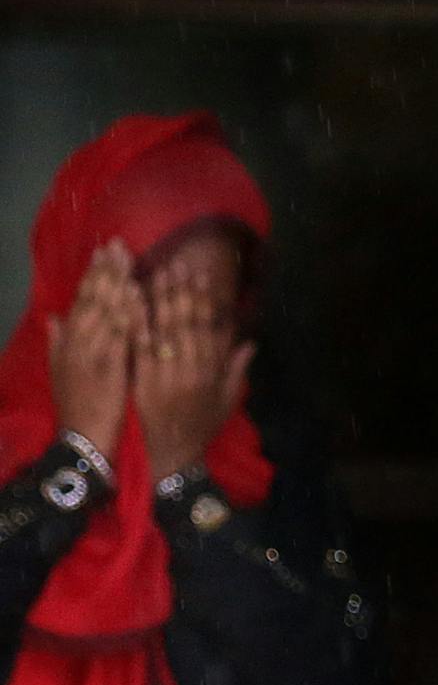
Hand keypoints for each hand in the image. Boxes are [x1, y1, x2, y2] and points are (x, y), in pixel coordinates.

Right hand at [47, 239, 141, 457]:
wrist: (82, 439)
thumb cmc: (78, 407)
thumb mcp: (61, 371)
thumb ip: (57, 342)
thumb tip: (52, 316)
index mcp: (70, 341)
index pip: (83, 300)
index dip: (94, 274)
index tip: (105, 251)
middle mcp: (79, 342)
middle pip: (93, 299)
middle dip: (107, 271)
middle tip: (118, 244)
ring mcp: (93, 352)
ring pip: (105, 311)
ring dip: (117, 283)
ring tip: (127, 259)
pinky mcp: (110, 366)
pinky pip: (121, 334)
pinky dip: (128, 312)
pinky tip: (137, 294)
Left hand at [134, 257, 255, 480]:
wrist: (172, 457)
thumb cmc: (200, 429)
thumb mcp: (226, 403)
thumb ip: (237, 372)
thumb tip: (249, 343)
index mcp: (212, 373)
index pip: (209, 329)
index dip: (205, 301)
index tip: (202, 276)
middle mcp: (191, 370)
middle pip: (186, 324)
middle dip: (182, 292)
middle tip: (178, 263)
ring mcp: (166, 375)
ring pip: (164, 330)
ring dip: (160, 299)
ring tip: (156, 271)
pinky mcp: (143, 382)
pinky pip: (140, 347)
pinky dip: (137, 322)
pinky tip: (133, 301)